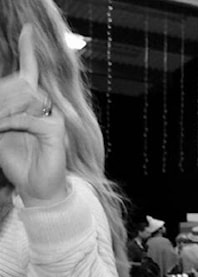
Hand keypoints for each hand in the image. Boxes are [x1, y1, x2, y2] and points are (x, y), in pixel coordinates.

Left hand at [0, 25, 67, 206]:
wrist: (36, 188)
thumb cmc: (17, 160)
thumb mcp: (0, 132)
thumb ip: (1, 113)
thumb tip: (1, 98)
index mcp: (32, 104)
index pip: (30, 72)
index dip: (29, 50)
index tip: (28, 30)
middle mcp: (46, 107)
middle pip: (20, 83)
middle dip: (1, 98)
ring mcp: (53, 117)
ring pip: (24, 97)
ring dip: (3, 111)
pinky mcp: (56, 130)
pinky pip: (28, 117)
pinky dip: (11, 122)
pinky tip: (4, 129)